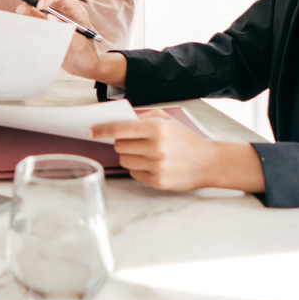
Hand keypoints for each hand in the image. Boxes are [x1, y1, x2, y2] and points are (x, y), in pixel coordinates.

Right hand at [25, 0, 126, 86]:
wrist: (87, 67)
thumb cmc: (88, 56)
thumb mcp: (80, 45)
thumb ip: (66, 30)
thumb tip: (49, 17)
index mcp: (75, 12)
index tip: (39, 6)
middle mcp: (64, 12)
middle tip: (22, 9)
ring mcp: (55, 19)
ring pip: (38, 5)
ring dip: (27, 7)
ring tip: (19, 15)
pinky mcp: (48, 28)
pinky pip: (35, 18)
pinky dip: (27, 18)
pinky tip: (22, 24)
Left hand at [89, 111, 262, 191]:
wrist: (209, 162)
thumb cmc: (186, 139)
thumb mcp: (168, 120)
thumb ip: (143, 118)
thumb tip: (120, 120)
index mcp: (157, 129)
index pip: (119, 128)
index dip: (101, 129)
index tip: (90, 131)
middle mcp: (155, 147)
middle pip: (119, 146)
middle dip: (123, 143)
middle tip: (135, 142)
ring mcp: (156, 166)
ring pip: (124, 160)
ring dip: (129, 156)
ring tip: (145, 153)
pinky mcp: (157, 181)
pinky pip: (133, 173)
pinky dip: (138, 168)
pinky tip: (151, 165)